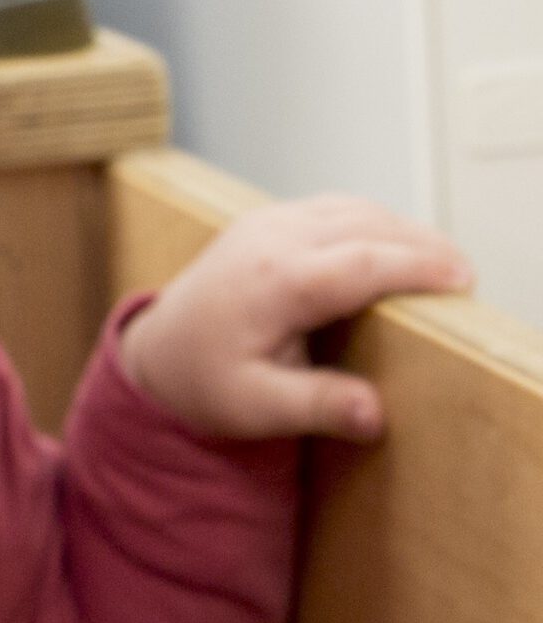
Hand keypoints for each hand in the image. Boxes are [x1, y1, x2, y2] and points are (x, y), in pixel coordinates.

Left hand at [117, 196, 472, 442]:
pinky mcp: (268, 220)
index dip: (417, 267)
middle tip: (464, 280)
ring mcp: (267, 222)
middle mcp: (270, 239)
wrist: (157, 355)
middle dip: (422, 248)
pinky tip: (399, 250)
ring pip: (355, 210)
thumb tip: (374, 413)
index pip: (362, 262)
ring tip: (442, 266)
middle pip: (368, 227)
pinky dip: (375, 224)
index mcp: (273, 282)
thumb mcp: (255, 408)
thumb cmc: (205, 383)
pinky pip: (336, 209)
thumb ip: (317, 407)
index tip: (461, 282)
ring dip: (402, 231)